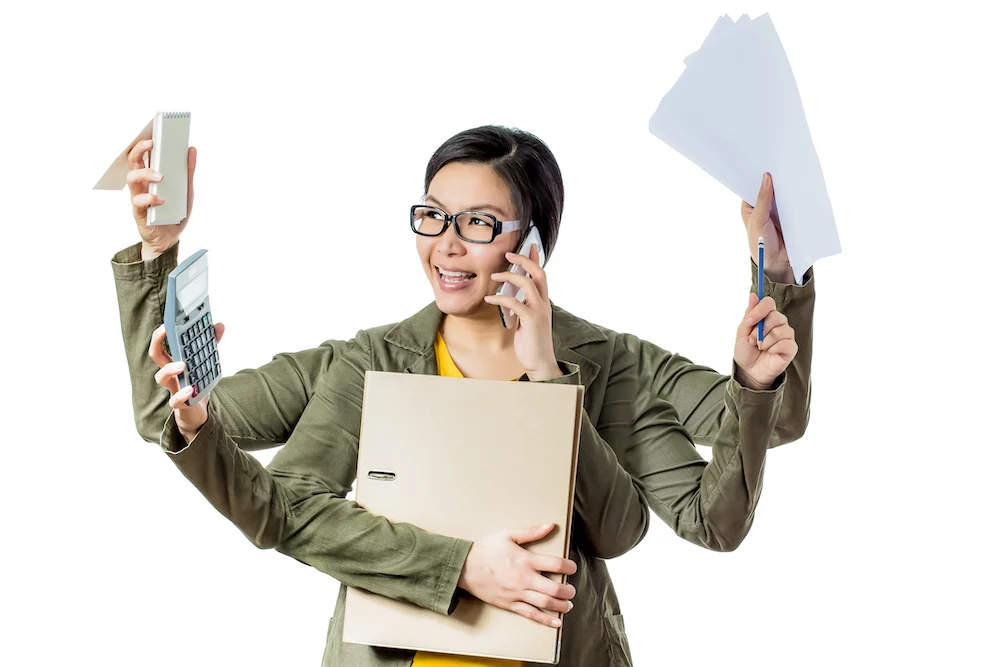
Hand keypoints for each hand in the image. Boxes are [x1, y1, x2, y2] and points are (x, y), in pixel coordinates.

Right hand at [127, 137, 197, 255]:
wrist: (169, 240)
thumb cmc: (174, 213)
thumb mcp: (186, 191)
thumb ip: (188, 172)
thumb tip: (191, 150)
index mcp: (151, 177)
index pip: (144, 155)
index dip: (146, 142)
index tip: (154, 131)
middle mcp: (142, 185)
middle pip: (133, 161)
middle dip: (140, 150)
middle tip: (152, 144)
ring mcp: (138, 197)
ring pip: (131, 179)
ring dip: (146, 173)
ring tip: (161, 176)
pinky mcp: (139, 212)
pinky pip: (138, 201)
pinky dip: (151, 198)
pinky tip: (162, 199)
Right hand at [148, 321, 224, 442]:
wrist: (198, 412)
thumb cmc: (198, 384)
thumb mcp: (206, 362)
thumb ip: (211, 344)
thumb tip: (219, 324)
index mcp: (174, 360)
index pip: (162, 343)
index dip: (161, 332)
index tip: (168, 321)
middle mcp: (170, 373)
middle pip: (155, 355)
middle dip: (157, 341)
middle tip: (166, 330)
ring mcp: (173, 387)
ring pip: (161, 377)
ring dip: (169, 369)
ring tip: (182, 365)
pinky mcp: (179, 404)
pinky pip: (175, 401)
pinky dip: (181, 395)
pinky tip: (189, 390)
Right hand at [458, 522, 576, 627]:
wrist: (465, 567)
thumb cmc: (486, 549)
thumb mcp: (508, 535)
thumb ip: (531, 532)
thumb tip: (550, 525)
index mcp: (526, 560)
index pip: (555, 564)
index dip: (569, 566)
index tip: (572, 567)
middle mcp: (524, 578)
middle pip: (554, 588)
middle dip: (568, 591)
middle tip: (572, 590)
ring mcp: (517, 593)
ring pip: (545, 603)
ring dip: (561, 606)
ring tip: (568, 605)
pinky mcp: (510, 604)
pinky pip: (531, 614)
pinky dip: (545, 619)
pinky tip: (556, 621)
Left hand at [483, 244, 560, 380]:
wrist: (540, 363)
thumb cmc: (532, 342)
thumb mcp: (527, 320)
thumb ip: (522, 307)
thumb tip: (510, 297)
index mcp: (543, 302)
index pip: (541, 274)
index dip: (535, 258)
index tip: (529, 245)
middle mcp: (544, 303)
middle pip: (538, 272)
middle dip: (523, 260)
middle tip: (508, 253)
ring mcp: (539, 311)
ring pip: (527, 283)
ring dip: (509, 276)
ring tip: (494, 276)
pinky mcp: (531, 320)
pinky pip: (515, 302)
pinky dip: (500, 298)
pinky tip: (489, 299)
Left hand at [734, 293, 796, 389]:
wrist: (749, 371)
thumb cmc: (746, 350)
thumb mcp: (742, 332)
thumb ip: (749, 314)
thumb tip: (753, 295)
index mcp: (767, 316)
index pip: (768, 302)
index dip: (759, 310)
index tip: (748, 322)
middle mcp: (779, 322)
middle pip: (775, 316)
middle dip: (759, 331)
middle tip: (752, 341)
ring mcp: (787, 334)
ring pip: (779, 331)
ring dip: (764, 342)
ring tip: (760, 348)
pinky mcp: (792, 347)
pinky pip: (785, 343)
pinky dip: (773, 349)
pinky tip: (770, 353)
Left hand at [742, 172, 793, 282]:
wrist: (778, 263)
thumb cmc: (760, 243)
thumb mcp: (758, 220)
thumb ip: (763, 199)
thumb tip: (767, 176)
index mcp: (749, 205)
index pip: (752, 185)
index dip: (757, 174)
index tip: (764, 160)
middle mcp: (762, 205)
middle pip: (769, 187)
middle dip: (775, 177)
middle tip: (781, 161)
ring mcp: (777, 209)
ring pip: (782, 193)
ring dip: (787, 185)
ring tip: (793, 170)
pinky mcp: (790, 214)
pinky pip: (793, 201)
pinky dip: (796, 195)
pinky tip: (801, 186)